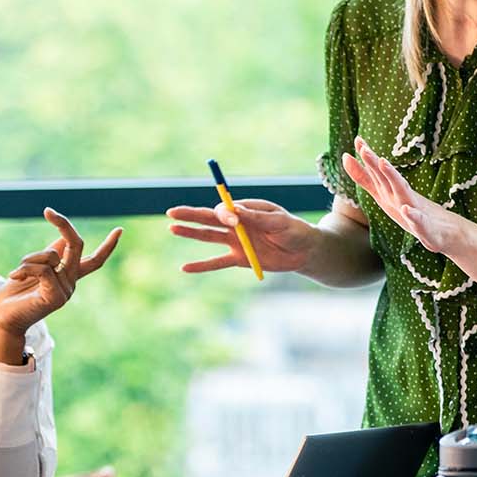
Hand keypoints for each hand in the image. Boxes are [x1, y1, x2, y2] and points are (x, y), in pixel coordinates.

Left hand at [0, 208, 120, 357]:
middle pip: (77, 245)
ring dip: (28, 259)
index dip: (108, 246)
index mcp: (69, 276)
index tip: (120, 230)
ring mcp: (65, 291)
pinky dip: (25, 269)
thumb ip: (51, 254)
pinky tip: (14, 277)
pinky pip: (44, 270)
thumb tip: (65, 237)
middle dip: (64, 225)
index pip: (95, 260)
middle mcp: (71, 282)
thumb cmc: (18, 292)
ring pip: (51, 256)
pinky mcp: (55, 298)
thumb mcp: (35, 267)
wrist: (5, 317)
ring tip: (17, 274)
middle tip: (48, 211)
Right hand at [167, 197, 317, 274]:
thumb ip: (257, 217)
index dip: (224, 213)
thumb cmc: (294, 230)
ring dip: (191, 233)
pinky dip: (202, 266)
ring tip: (172, 228)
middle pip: (210, 218)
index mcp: (247, 209)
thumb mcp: (279, 221)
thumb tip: (236, 211)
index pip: (226, 209)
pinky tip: (185, 268)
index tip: (234, 220)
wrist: (304, 251)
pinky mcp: (239, 259)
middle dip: (191, 215)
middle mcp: (238, 224)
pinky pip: (217, 262)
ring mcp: (236, 241)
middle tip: (172, 212)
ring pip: (209, 236)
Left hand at [342, 136, 466, 254]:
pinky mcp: (424, 227)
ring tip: (383, 163)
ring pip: (402, 192)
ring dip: (393, 178)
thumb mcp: (383, 194)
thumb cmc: (412, 212)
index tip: (357, 139)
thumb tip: (346, 157)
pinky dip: (412, 215)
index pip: (376, 173)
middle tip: (363, 148)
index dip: (366, 158)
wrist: (445, 231)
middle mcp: (401, 197)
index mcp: (391, 192)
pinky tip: (406, 209)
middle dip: (374, 163)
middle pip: (386, 178)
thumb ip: (364, 178)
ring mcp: (414, 210)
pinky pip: (418, 221)